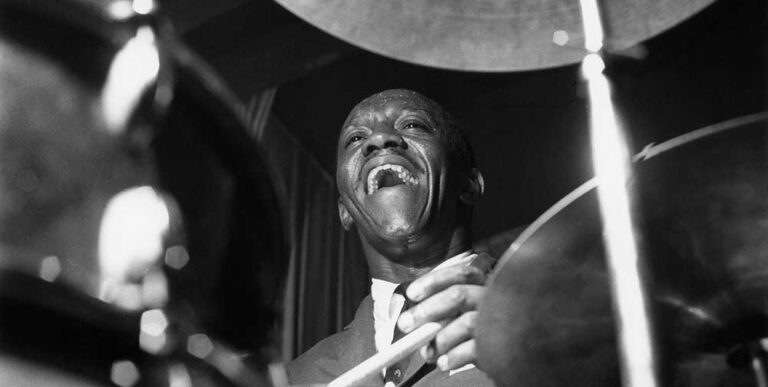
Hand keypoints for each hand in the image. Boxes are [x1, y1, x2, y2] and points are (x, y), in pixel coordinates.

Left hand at [395, 254, 493, 370]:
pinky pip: (475, 349)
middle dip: (427, 309)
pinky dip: (454, 356)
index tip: (412, 293)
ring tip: (427, 352)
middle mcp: (495, 296)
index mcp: (487, 281)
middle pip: (458, 294)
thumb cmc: (486, 325)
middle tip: (405, 323)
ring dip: (439, 339)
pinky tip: (443, 362)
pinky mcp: (502, 344)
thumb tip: (412, 315)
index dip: (433, 281)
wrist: (518, 350)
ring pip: (466, 322)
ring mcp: (500, 319)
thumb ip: (447, 305)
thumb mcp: (469, 308)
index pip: (461, 272)